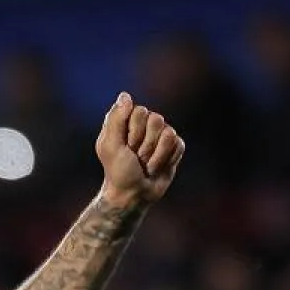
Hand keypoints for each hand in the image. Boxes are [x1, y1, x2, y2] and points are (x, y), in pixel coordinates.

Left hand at [96, 92, 184, 208]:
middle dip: (145, 145)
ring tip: (146, 165)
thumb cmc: (118, 171)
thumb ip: (115, 119)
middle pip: (157, 120)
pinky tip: (158, 167)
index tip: (125, 148)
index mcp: (127, 120)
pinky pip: (179, 145)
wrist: (133, 194)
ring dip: (156, 155)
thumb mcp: (110, 145)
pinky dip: (167, 160)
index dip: (134, 132)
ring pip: (169, 133)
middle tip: (135, 159)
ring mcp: (160, 136)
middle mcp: (145, 125)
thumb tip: (126, 95)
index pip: (140, 111)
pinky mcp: (174, 148)